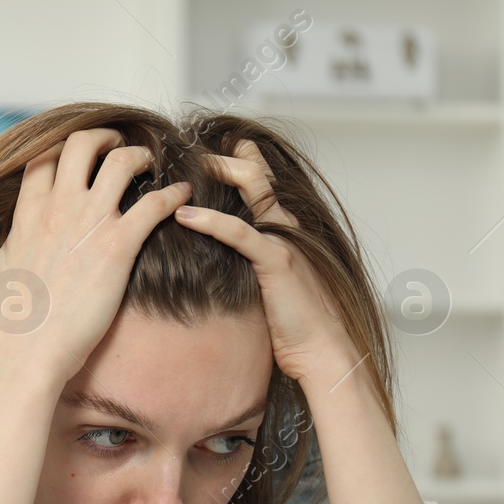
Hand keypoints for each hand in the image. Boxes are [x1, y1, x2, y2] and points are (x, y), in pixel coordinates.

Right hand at [0, 129, 192, 383]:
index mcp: (27, 215)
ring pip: (123, 162)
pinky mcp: (119, 245)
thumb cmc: (3, 328)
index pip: (43, 159)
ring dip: (141, 157)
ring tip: (152, 165)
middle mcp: (59, 208)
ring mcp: (90, 222)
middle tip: (117, 147)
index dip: (60, 150)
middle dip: (104, 138)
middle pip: (83, 144)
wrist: (29, 354)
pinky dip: (174, 194)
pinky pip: (156, 203)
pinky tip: (183, 195)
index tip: (75, 158)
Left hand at [170, 139, 355, 381]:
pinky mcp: (278, 261)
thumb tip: (219, 261)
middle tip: (189, 153)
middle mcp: (287, 228)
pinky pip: (241, 233)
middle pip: (256, 175)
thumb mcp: (266, 286)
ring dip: (217, 175)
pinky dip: (210, 221)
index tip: (204, 155)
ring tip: (182, 171)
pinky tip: (184, 216)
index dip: (237, 164)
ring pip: (253, 190)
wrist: (322, 351)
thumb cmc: (294, 325)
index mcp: (284, 231)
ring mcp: (285, 241)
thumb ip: (249, 264)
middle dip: (223, 158)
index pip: (262, 184)